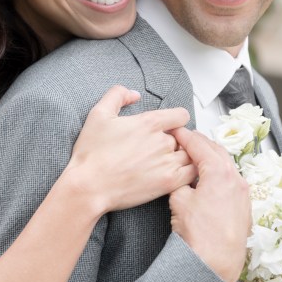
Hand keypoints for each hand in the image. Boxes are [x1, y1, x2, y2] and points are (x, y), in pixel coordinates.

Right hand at [65, 86, 196, 213]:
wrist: (89, 187)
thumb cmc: (92, 154)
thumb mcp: (98, 114)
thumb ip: (117, 95)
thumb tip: (134, 94)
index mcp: (149, 122)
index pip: (181, 116)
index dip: (176, 121)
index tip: (168, 130)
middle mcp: (162, 141)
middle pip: (184, 137)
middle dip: (175, 142)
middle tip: (159, 152)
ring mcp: (168, 162)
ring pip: (190, 155)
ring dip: (182, 158)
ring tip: (165, 165)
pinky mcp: (169, 182)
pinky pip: (193, 173)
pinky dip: (189, 173)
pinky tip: (175, 175)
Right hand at [169, 128, 250, 281]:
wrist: (215, 264)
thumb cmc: (199, 236)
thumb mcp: (179, 201)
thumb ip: (180, 182)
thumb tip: (182, 179)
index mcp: (220, 172)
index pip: (200, 145)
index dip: (185, 136)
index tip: (177, 131)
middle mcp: (237, 180)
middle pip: (217, 152)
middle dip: (200, 144)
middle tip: (186, 141)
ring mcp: (244, 195)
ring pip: (227, 167)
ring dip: (212, 160)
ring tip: (196, 161)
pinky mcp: (245, 209)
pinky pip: (233, 184)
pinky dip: (221, 177)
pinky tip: (210, 183)